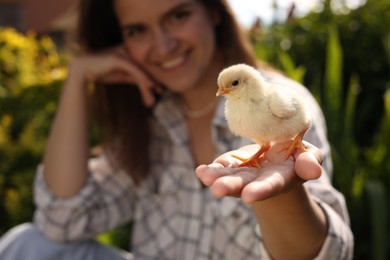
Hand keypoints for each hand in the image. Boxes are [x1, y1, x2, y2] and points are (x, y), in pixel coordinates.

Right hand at [71, 46, 161, 106]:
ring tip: (154, 97)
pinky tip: (149, 86)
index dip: (152, 77)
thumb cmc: (101, 72)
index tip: (159, 89)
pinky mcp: (119, 58)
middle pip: (143, 68)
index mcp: (128, 53)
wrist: (82, 70)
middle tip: (161, 92)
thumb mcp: (121, 76)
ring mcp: (123, 53)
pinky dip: (143, 78)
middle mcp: (127, 50)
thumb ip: (133, 77)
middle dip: (153, 82)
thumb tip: (147, 84)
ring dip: (148, 85)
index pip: (143, 66)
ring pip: (140, 70)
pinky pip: (134, 69)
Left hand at [196, 142, 322, 203]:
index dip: (261, 190)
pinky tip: (200, 171)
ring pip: (229, 177)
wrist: (280, 154)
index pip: (271, 185)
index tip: (249, 196)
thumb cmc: (297, 155)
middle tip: (217, 190)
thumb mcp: (309, 156)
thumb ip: (311, 162)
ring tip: (204, 177)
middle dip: (231, 187)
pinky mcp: (233, 164)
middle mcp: (259, 179)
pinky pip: (221, 167)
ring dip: (216, 178)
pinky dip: (211, 170)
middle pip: (244, 185)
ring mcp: (244, 173)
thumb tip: (313, 170)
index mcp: (280, 178)